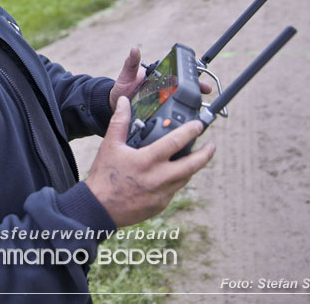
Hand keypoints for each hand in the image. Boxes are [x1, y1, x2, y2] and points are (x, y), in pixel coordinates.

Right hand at [85, 96, 214, 227]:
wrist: (98, 208)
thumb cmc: (104, 176)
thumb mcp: (110, 145)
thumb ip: (120, 121)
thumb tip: (123, 101)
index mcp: (147, 161)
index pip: (175, 142)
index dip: (190, 131)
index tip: (199, 125)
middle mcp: (158, 178)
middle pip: (191, 165)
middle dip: (205, 154)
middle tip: (211, 145)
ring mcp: (161, 194)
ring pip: (185, 178)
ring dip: (192, 167)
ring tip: (194, 157)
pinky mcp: (160, 205)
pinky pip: (174, 190)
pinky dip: (176, 180)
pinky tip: (171, 173)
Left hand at [109, 47, 212, 110]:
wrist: (114, 106)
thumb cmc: (121, 89)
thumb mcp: (126, 76)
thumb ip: (131, 64)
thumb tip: (134, 49)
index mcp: (158, 78)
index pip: (177, 73)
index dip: (189, 73)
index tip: (197, 73)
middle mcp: (163, 88)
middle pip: (183, 87)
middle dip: (196, 88)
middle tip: (206, 90)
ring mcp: (162, 101)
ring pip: (180, 100)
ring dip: (192, 101)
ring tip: (201, 103)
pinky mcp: (160, 113)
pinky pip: (171, 113)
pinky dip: (180, 114)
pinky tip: (188, 118)